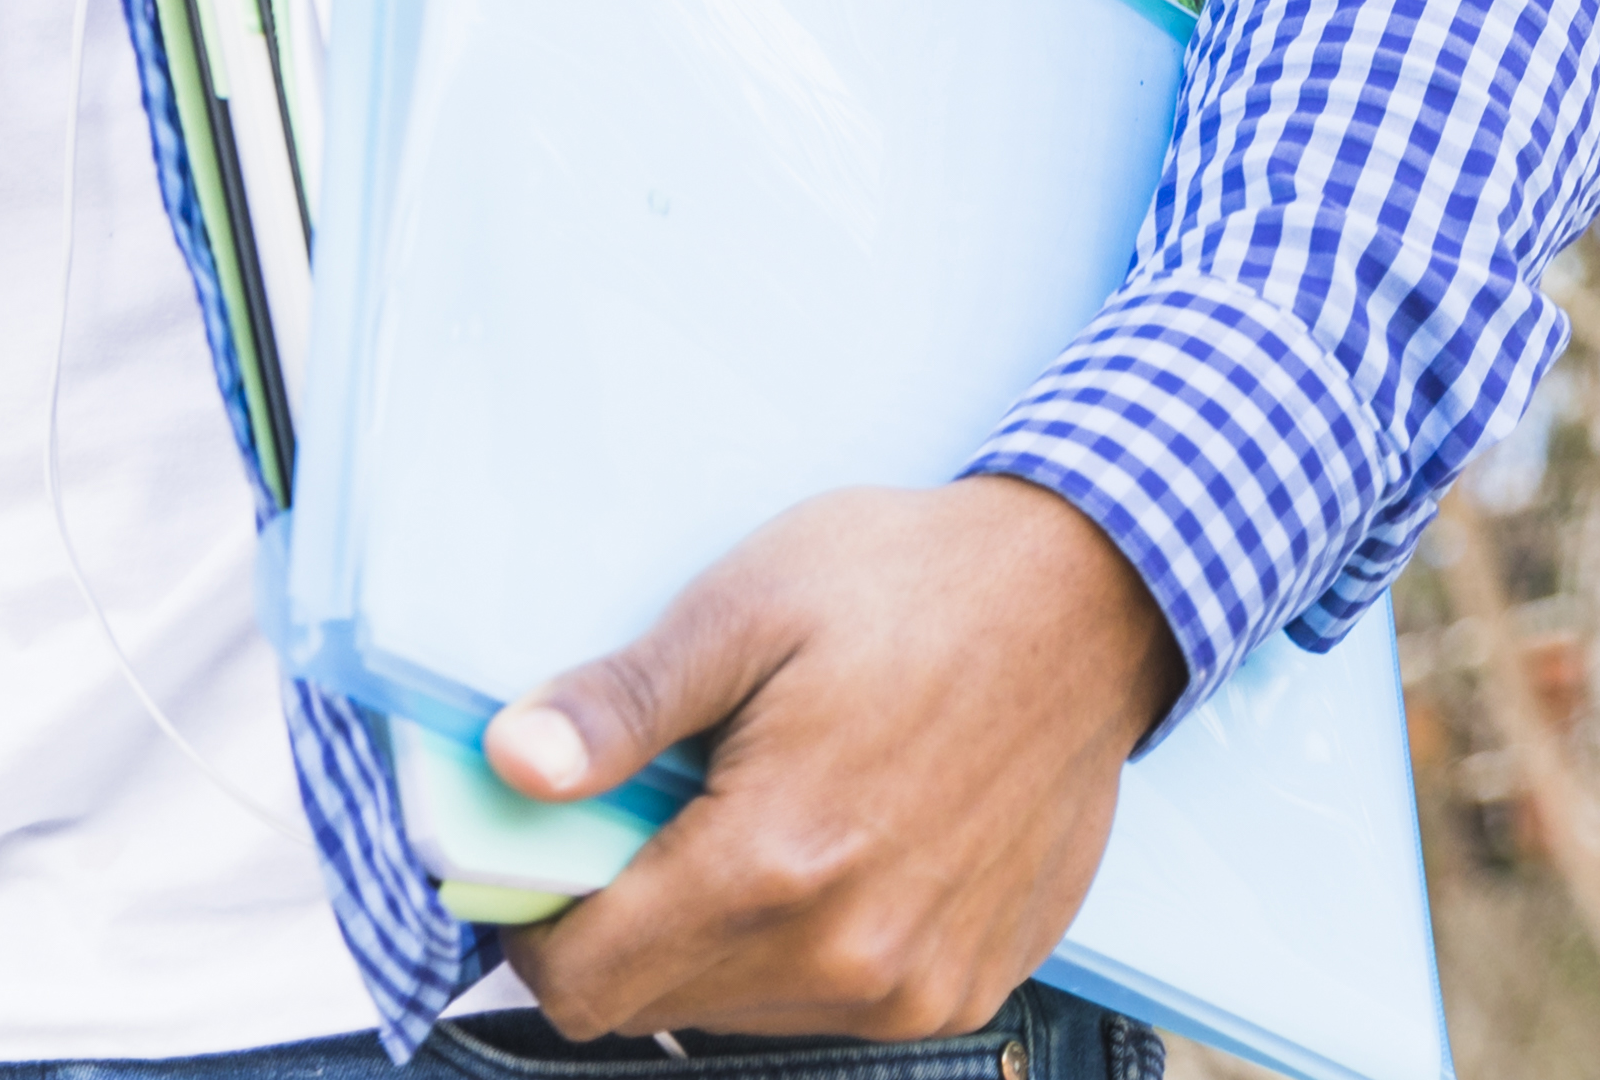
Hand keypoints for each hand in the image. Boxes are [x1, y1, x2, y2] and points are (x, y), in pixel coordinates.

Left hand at [480, 478, 1179, 1040]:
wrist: (1088, 601)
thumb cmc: (912, 586)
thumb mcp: (743, 608)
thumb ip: (620, 705)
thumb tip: (511, 765)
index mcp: (774, 865)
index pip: (584, 984)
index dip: (537, 928)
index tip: (544, 860)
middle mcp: (850, 957)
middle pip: (655, 1005)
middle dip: (624, 926)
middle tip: (655, 814)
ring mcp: (920, 988)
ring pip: (743, 1013)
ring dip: (717, 942)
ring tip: (755, 817)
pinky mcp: (970, 988)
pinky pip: (837, 1007)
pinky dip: (805, 947)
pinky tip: (838, 845)